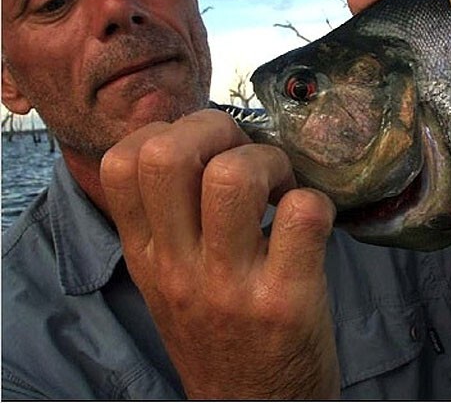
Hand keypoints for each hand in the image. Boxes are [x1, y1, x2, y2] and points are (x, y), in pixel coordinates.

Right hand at [99, 110, 339, 398]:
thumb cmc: (221, 334)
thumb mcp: (173, 280)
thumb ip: (174, 220)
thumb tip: (203, 141)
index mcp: (147, 255)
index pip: (123, 162)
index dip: (168, 132)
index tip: (206, 149)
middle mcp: (178, 267)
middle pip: (168, 155)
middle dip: (217, 130)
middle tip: (247, 155)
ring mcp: (229, 285)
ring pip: (235, 176)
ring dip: (271, 162)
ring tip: (281, 188)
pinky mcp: (285, 300)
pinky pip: (302, 213)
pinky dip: (315, 202)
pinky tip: (311, 222)